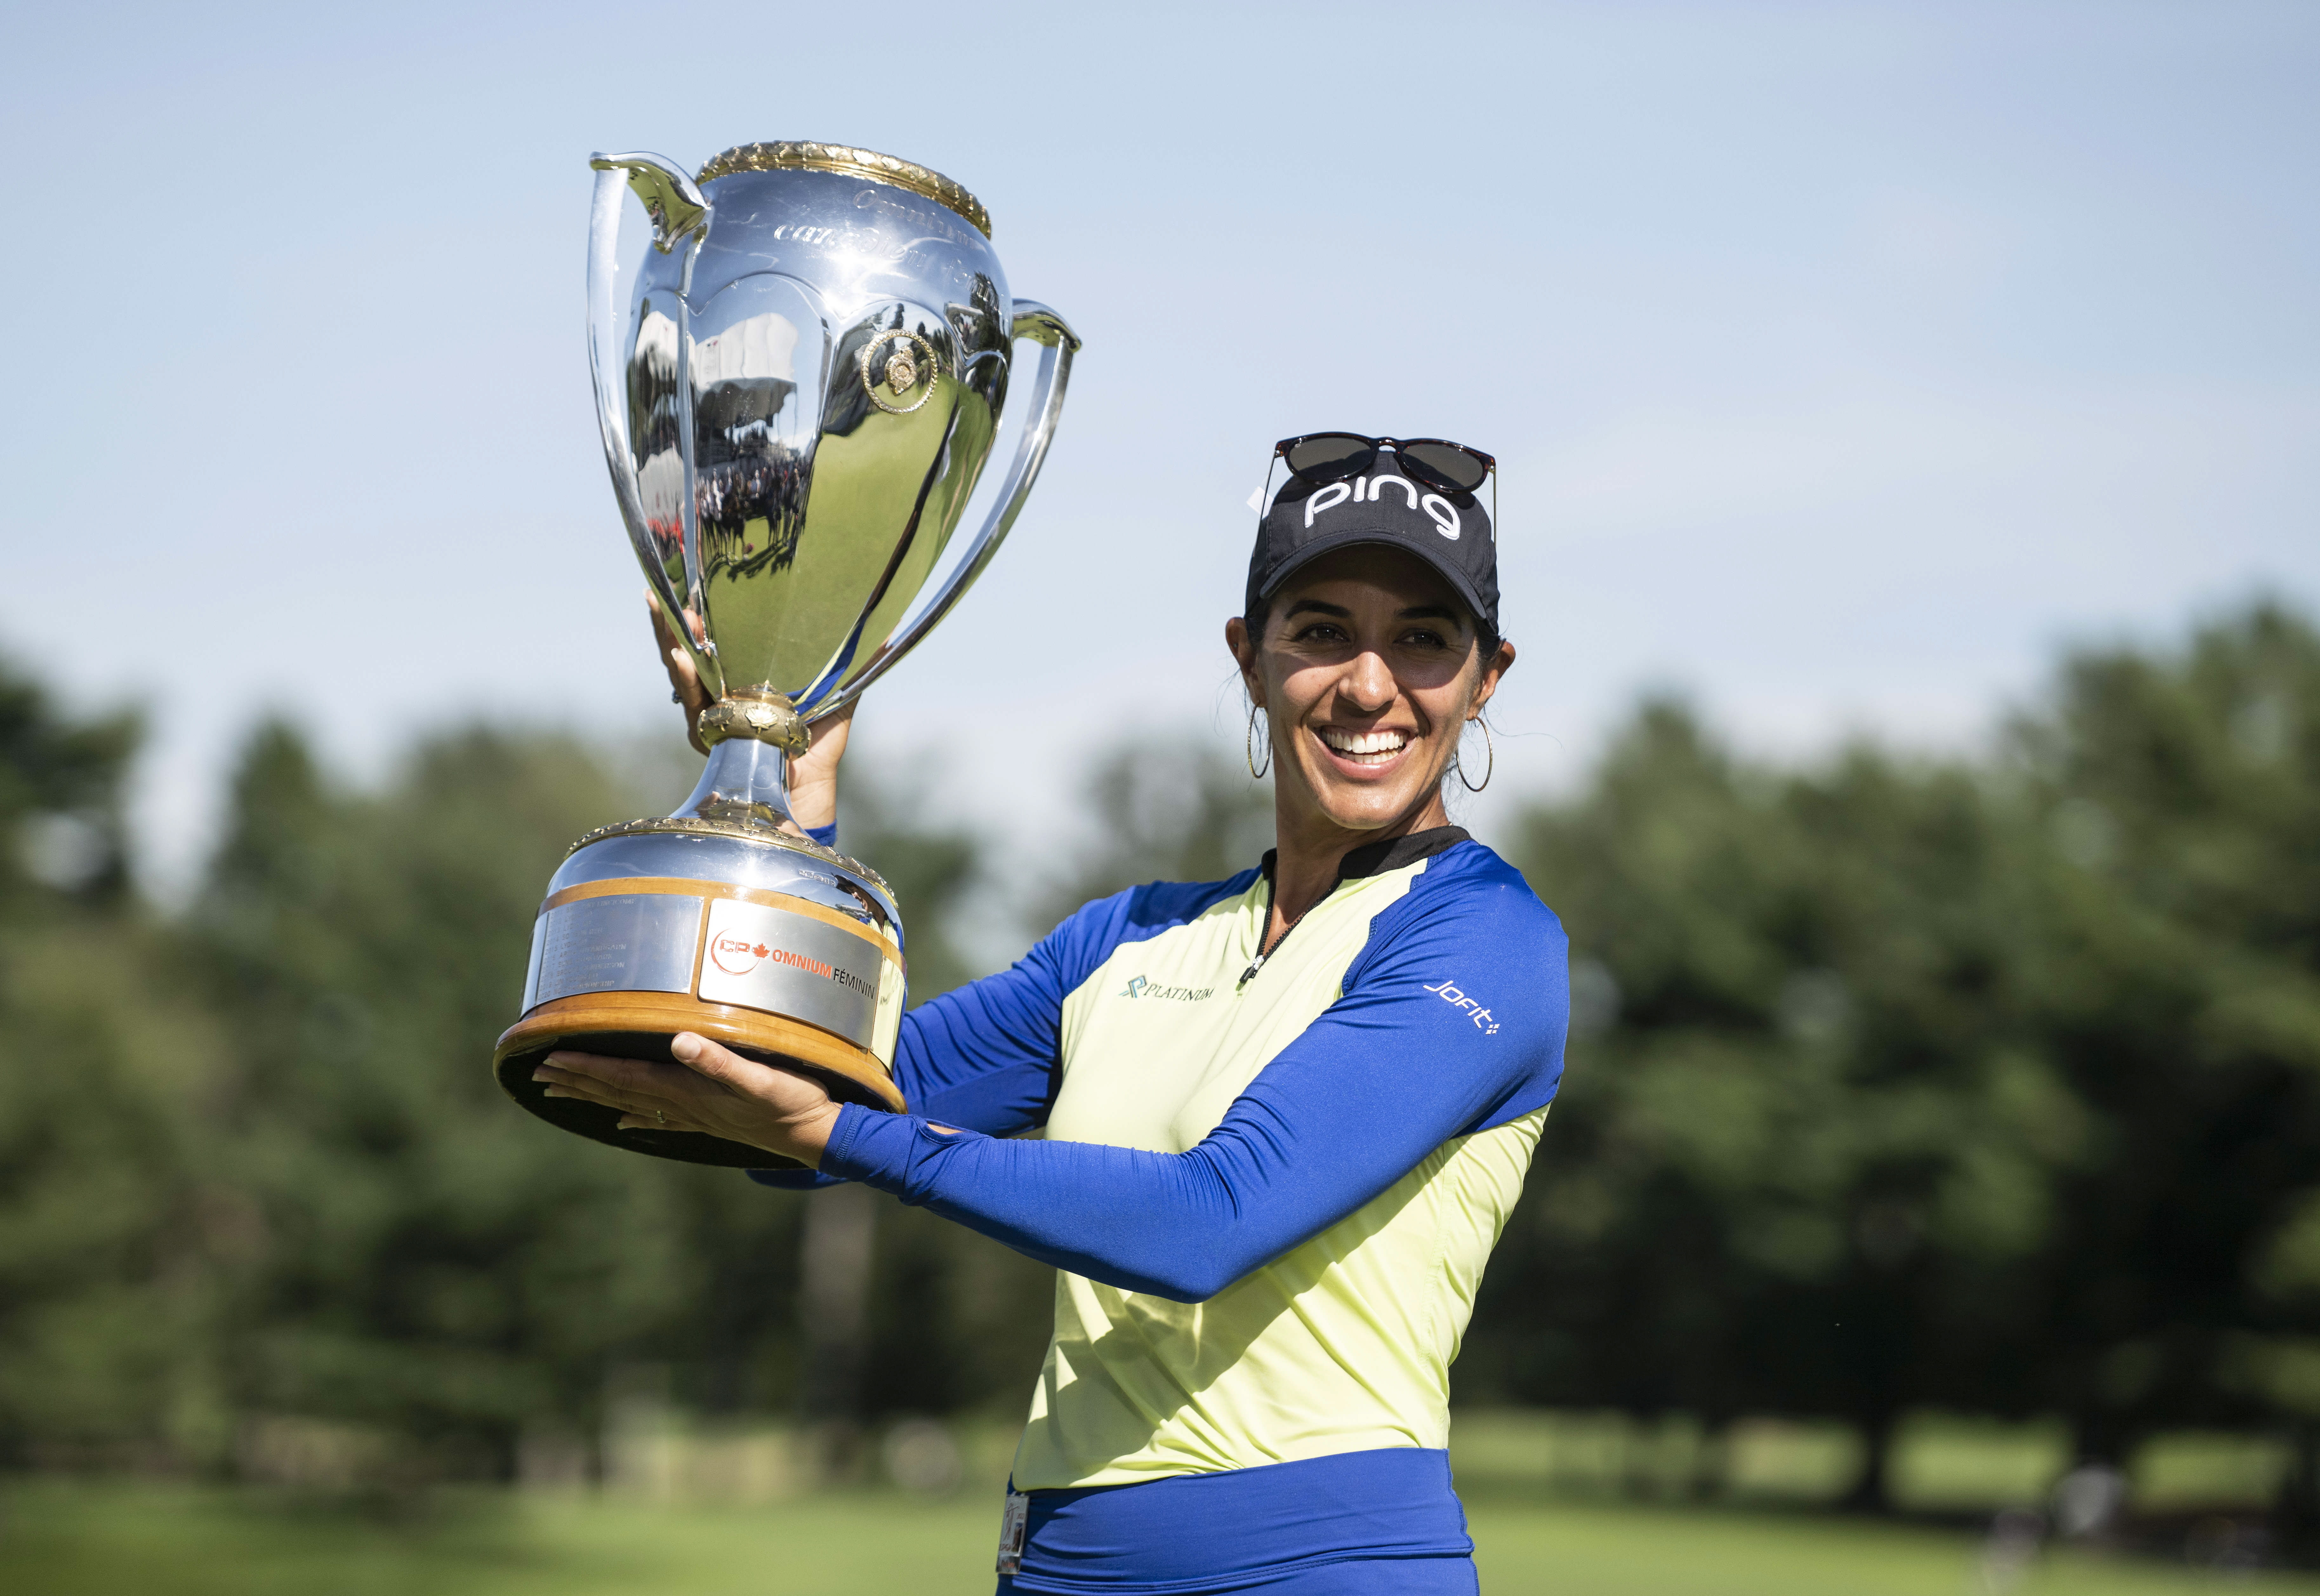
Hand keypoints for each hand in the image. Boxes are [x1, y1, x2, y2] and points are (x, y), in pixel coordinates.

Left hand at [533, 1031, 842, 1164]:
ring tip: (561, 1092)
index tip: (550, 1057)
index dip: (587, 1065)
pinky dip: (633, 1118)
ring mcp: (695, 1115)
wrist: (816, 1134)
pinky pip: (659, 1118)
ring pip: (631, 1104)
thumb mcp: (761, 1078)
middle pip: (618, 1090)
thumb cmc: (792, 1101)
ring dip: (595, 1096)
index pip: (625, 1075)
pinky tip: (618, 1122)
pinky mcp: (709, 1120)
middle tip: (538, 1074)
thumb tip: (679, 1041)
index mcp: (688, 1089)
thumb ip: (720, 1061)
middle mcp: (684, 1104)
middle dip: (577, 1080)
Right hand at [646, 589, 855, 834]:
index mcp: (741, 683)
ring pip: (682, 672)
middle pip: (687, 652)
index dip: (701, 618)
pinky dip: (685, 676)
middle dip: (672, 622)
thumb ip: (848, 667)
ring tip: (671, 613)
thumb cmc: (816, 744)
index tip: (693, 588)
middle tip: (662, 592)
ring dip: (672, 640)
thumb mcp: (833, 697)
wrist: (808, 790)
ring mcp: (708, 715)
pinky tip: (680, 654)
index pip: (713, 643)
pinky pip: (692, 702)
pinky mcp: (708, 735)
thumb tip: (886, 635)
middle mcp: (717, 697)